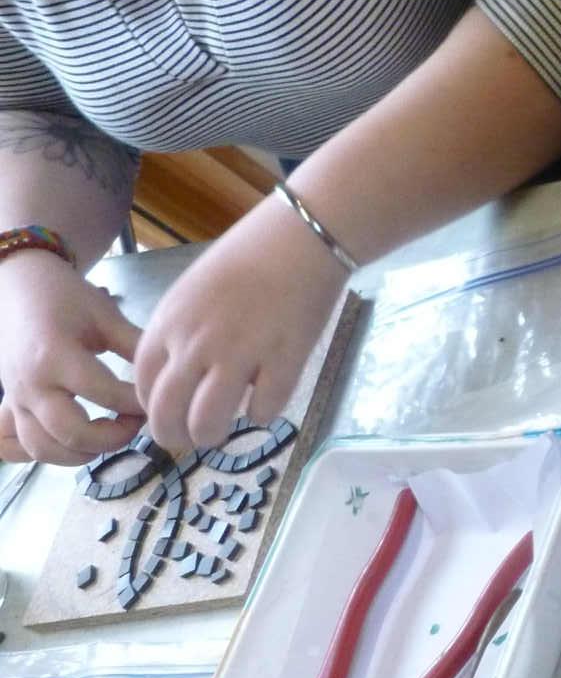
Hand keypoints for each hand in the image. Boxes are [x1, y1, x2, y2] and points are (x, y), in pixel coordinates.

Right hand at [0, 249, 142, 463]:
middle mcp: (31, 384)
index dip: (138, 403)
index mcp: (56, 356)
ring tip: (110, 435)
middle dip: (113, 437)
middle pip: (72, 433)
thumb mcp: (104, 314)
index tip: (157, 399)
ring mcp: (16, 399)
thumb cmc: (65, 297)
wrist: (16, 286)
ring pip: (43, 449)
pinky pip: (12, 446)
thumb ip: (135, 345)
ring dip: (83, 453)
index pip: (104, 394)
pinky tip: (70, 447)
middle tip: (136, 422)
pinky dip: (42, 454)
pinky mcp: (9, 405)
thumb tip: (174, 369)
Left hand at [134, 197, 345, 453]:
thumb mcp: (192, 291)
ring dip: (212, 435)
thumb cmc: (247, 258)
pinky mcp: (283, 361)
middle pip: (167, 413)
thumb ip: (178, 332)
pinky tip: (267, 401)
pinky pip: (263, 409)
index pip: (144, 386)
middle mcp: (197, 343)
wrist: (300, 237)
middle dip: (175, 437)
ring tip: (224, 431)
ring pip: (208, 421)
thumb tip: (178, 376)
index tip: (167, 418)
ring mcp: (240, 353)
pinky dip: (263, 414)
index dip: (153, 411)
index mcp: (170, 324)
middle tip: (190, 440)